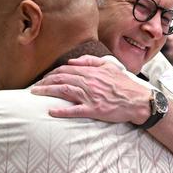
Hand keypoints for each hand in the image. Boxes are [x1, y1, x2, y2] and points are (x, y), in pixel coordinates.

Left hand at [31, 55, 150, 123]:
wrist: (139, 101)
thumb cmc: (124, 84)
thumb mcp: (109, 66)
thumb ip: (90, 61)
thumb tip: (72, 61)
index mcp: (91, 72)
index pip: (66, 70)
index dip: (51, 73)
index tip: (43, 78)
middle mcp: (89, 82)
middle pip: (61, 79)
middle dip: (45, 82)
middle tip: (34, 87)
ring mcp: (91, 96)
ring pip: (64, 91)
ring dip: (48, 91)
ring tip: (36, 94)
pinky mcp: (94, 110)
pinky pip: (75, 110)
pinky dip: (62, 111)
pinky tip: (51, 111)